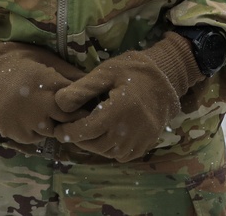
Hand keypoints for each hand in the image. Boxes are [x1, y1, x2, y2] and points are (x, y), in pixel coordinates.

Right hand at [0, 20, 84, 144]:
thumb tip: (91, 80)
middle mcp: (41, 108)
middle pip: (67, 122)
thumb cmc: (13, 59)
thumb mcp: (44, 57)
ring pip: (50, 132)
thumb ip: (67, 72)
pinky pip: (32, 138)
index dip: (83, 106)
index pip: (78, 106)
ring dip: (53, 125)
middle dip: (70, 118)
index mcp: (51, 86)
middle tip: (68, 111)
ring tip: (46, 112)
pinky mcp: (12, 133)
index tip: (86, 104)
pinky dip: (35, 131)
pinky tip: (31, 117)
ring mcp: (26, 123)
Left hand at [53, 32, 202, 161]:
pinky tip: (108, 134)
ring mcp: (141, 139)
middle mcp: (131, 129)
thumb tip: (59, 102)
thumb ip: (82, 88)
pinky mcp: (147, 143)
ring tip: (89, 130)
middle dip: (80, 139)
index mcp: (120, 109)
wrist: (166, 76)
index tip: (59, 128)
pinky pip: (122, 155)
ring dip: (95, 144)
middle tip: (73, 128)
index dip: (68, 132)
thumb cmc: (133, 70)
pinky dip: (111, 148)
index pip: (86, 131)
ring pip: (108, 152)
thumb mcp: (107, 71)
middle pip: (95, 145)